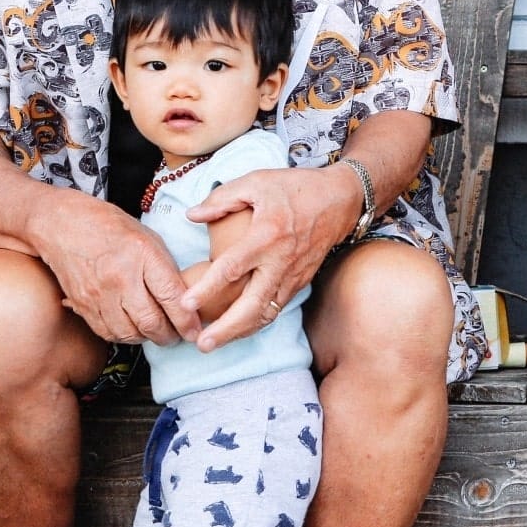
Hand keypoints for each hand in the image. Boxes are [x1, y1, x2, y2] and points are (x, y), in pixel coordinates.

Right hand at [32, 191, 199, 346]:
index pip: (172, 297)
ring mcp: (98, 293)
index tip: (195, 331)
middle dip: (170, 336)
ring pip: (129, 333)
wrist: (61, 224)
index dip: (187, 321)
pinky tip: (132, 327)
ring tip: (156, 332)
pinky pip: (107, 332)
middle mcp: (120, 277)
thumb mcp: (148, 238)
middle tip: (178, 335)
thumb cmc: (110, 227)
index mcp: (142, 254)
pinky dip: (124, 336)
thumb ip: (166, 270)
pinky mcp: (82, 304)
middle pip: (151, 322)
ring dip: (147, 338)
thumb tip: (185, 301)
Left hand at [179, 163, 361, 351]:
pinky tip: (238, 328)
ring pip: (266, 314)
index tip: (185, 304)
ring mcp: (292, 275)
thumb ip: (222, 198)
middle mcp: (280, 262)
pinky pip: (276, 308)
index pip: (231, 269)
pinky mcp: (300, 282)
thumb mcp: (257, 182)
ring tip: (214, 344)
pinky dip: (256, 323)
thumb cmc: (298, 187)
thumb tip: (192, 215)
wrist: (341, 199)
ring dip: (240, 333)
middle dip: (225, 329)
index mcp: (266, 236)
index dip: (206, 289)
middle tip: (201, 345)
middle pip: (251, 306)